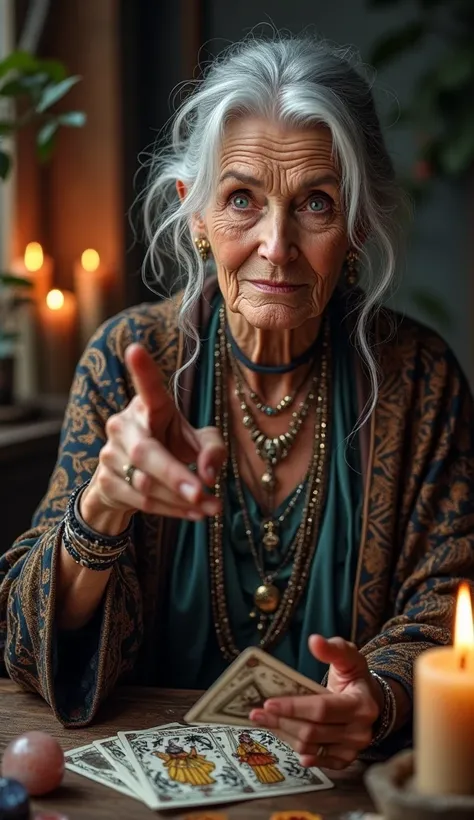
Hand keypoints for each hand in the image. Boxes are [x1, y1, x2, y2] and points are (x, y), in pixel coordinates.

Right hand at [82, 343, 225, 524]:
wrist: (129, 481)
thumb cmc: (170, 448)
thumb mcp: (197, 444)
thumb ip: (212, 450)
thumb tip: (209, 474)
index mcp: (148, 407)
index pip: (147, 389)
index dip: (142, 371)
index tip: (135, 349)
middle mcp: (123, 426)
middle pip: (147, 453)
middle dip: (176, 476)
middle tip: (205, 492)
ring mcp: (109, 455)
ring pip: (145, 483)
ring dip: (182, 500)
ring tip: (212, 507)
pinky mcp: (106, 482)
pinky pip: (141, 501)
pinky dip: (172, 510)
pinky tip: (194, 513)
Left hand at [249, 635, 381, 769]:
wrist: (371, 700)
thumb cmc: (354, 676)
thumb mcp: (348, 657)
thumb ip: (332, 648)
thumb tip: (314, 641)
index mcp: (361, 704)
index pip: (322, 709)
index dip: (294, 707)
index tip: (269, 702)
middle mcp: (360, 731)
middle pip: (312, 731)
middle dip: (281, 721)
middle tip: (256, 713)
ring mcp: (353, 749)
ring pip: (310, 747)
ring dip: (285, 734)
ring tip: (266, 721)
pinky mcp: (346, 759)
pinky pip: (318, 760)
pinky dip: (301, 752)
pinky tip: (287, 740)